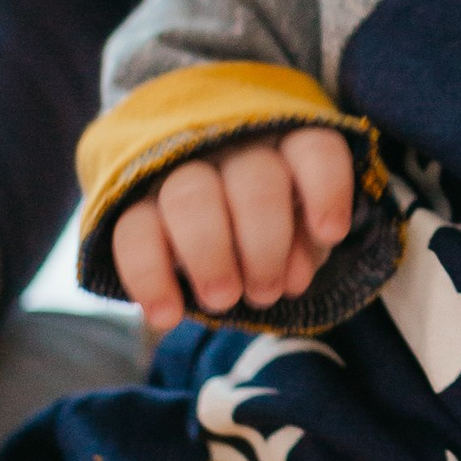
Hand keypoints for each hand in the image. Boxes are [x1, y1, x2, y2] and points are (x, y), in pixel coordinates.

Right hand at [113, 129, 353, 332]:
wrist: (185, 203)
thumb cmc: (261, 221)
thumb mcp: (296, 228)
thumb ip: (302, 246)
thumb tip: (292, 277)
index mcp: (285, 145)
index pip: (313, 150)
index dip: (326, 189)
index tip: (330, 234)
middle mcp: (232, 147)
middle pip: (255, 180)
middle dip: (265, 243)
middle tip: (265, 293)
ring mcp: (176, 169)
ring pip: (190, 198)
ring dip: (209, 256)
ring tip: (223, 301)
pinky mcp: (130, 201)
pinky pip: (131, 232)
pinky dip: (149, 278)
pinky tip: (167, 315)